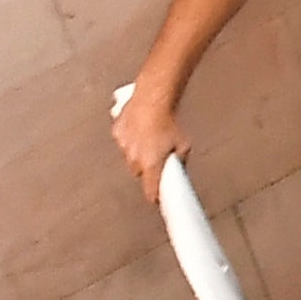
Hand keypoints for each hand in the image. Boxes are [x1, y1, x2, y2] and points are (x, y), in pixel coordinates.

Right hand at [111, 78, 187, 199]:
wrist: (153, 100)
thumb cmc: (168, 121)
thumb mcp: (184, 145)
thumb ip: (180, 160)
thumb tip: (179, 167)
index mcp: (151, 165)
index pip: (150, 190)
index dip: (154, 196)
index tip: (156, 199)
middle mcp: (135, 158)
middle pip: (139, 173)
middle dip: (147, 170)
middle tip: (157, 160)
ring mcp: (123, 145)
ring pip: (130, 158)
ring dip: (137, 154)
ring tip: (149, 141)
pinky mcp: (117, 133)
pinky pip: (123, 142)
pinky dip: (129, 140)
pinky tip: (139, 131)